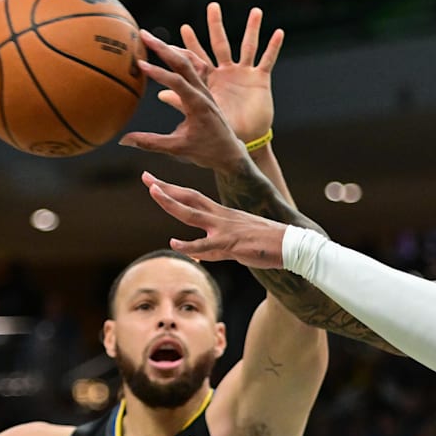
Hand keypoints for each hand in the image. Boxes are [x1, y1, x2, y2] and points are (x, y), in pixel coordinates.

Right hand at [120, 30, 249, 171]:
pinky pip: (195, 67)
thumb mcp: (177, 148)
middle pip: (183, 63)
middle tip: (143, 34)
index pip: (178, 83)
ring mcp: (206, 89)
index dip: (158, 73)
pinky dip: (182, 57)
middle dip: (163, 47)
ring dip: (172, 48)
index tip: (141, 64)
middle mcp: (204, 93)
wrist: (230, 152)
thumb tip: (123, 140)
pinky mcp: (205, 90)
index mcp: (199, 105)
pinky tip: (169, 51)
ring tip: (152, 39)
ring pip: (190, 62)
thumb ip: (150, 143)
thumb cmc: (206, 152)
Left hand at [142, 172, 286, 268]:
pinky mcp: (230, 244)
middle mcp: (220, 217)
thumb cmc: (265, 244)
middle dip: (166, 188)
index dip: (173, 189)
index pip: (192, 197)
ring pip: (192, 214)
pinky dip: (188, 245)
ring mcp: (224, 228)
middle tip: (146, 177)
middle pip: (188, 197)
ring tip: (154, 193)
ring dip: (172, 203)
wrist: (289, 244)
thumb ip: (214, 250)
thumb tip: (197, 257)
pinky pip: (204, 246)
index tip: (155, 182)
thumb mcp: (235, 245)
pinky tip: (174, 243)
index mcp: (222, 214)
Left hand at [161, 3, 282, 143]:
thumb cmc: (218, 130)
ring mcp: (244, 74)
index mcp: (209, 79)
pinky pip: (267, 60)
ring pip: (248, 46)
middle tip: (212, 6)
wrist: (242, 142)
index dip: (189, 44)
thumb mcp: (199, 112)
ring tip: (256, 12)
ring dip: (252, 29)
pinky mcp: (260, 80)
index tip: (182, 28)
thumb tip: (159, 95)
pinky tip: (278, 33)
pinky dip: (273, 47)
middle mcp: (226, 72)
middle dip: (216, 25)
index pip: (197, 57)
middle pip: (220, 43)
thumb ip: (180, 102)